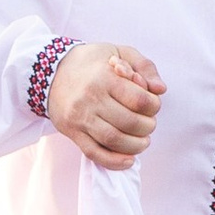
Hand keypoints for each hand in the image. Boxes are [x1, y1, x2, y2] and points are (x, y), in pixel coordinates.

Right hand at [46, 40, 163, 169]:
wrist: (53, 71)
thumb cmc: (92, 62)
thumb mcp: (119, 52)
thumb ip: (145, 67)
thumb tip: (161, 90)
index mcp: (105, 77)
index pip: (139, 100)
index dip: (154, 106)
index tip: (153, 105)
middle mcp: (91, 98)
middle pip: (130, 123)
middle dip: (147, 127)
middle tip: (149, 125)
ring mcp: (80, 117)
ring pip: (114, 140)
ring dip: (135, 146)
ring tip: (143, 142)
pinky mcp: (72, 132)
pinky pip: (94, 153)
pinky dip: (114, 162)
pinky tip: (129, 160)